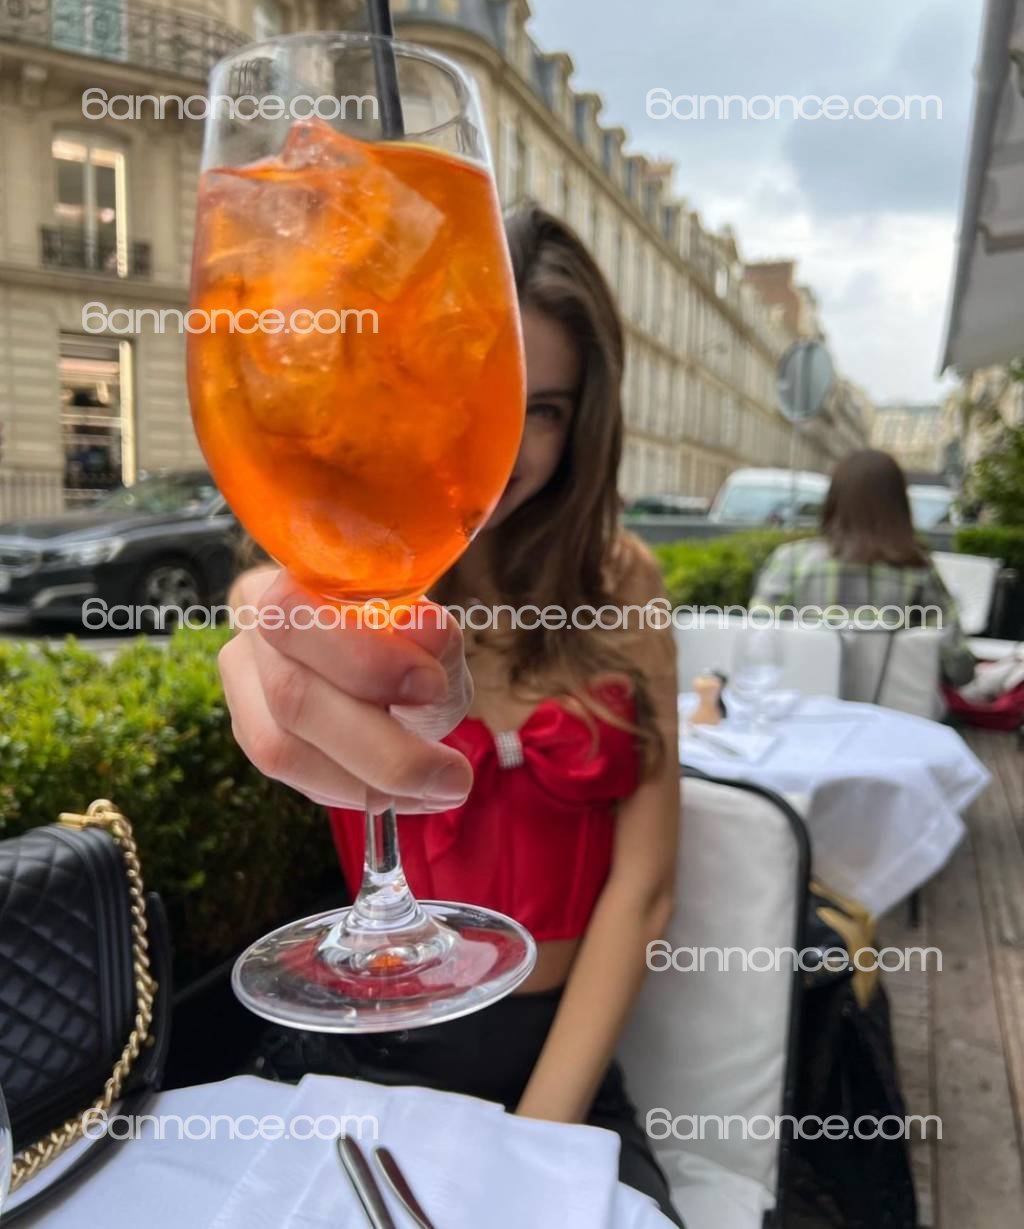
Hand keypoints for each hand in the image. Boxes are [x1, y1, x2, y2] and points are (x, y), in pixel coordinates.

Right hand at [219, 567, 473, 813]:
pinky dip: (352, 792)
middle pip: (291, 694)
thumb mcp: (436, 641)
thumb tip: (427, 628)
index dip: (361, 658)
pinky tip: (401, 794)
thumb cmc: (410, 648)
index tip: (433, 686)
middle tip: (453, 774)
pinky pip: (292, 778)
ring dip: (368, 782)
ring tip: (436, 789)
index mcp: (290, 578)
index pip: (295, 614)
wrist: (393, 676)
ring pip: (282, 749)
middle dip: (380, 746)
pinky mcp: (250, 734)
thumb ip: (437, 638)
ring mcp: (242, 684)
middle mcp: (252, 628)